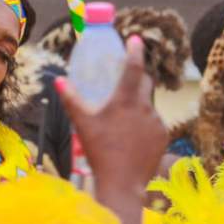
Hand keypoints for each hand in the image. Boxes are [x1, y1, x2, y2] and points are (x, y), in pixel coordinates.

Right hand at [56, 36, 167, 194]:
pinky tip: (132, 135)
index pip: (134, 68)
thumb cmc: (99, 152)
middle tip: (126, 77)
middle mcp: (146, 108)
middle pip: (146, 84)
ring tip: (122, 118)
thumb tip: (59, 81)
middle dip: (138, 77)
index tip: (134, 39)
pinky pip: (155, 122)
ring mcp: (157, 122)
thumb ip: (72, 100)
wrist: (123, 183)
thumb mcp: (83, 124)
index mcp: (126, 102)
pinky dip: (144, 122)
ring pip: (150, 105)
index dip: (135, 51)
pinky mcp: (164, 135)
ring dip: (139, 104)